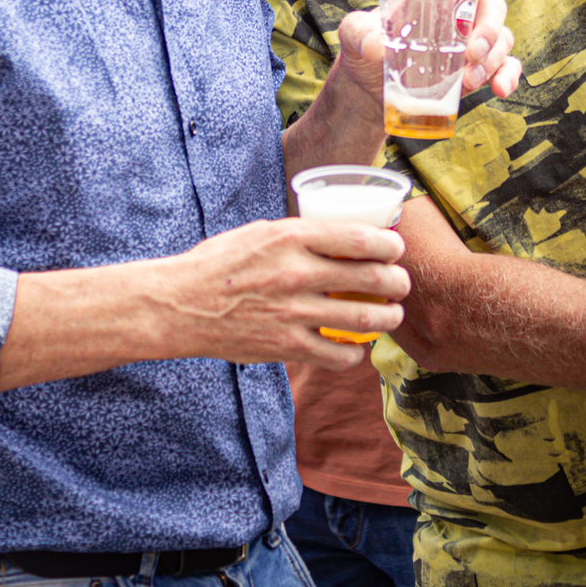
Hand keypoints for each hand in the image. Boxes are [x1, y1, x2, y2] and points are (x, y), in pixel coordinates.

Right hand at [159, 216, 409, 369]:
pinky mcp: (287, 346)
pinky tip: (356, 348)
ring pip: (362, 319)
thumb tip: (337, 237)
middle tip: (402, 283)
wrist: (183, 304)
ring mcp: (293, 312)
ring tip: (392, 315)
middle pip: (369, 278)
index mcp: (290, 237)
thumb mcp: (260, 232)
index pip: (357, 238)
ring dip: (387, 318)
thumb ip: (298, 236)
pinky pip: (337, 355)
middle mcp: (297, 273)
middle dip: (397, 281)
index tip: (397, 248)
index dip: (388, 244)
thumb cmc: (220, 262)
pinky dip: (354, 354)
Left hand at [330, 0, 519, 109]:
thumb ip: (358, 34)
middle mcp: (458, 10)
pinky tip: (500, 89)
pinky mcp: (478, 69)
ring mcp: (472, 40)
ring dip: (493, 58)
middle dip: (489, 28)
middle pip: (491, 6)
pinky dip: (508, 76)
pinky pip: (506, 67)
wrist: (372, 90)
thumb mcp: (353, 36)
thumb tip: (378, 48)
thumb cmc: (364, 49)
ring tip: (468, 81)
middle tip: (471, 54)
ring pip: (502, 38)